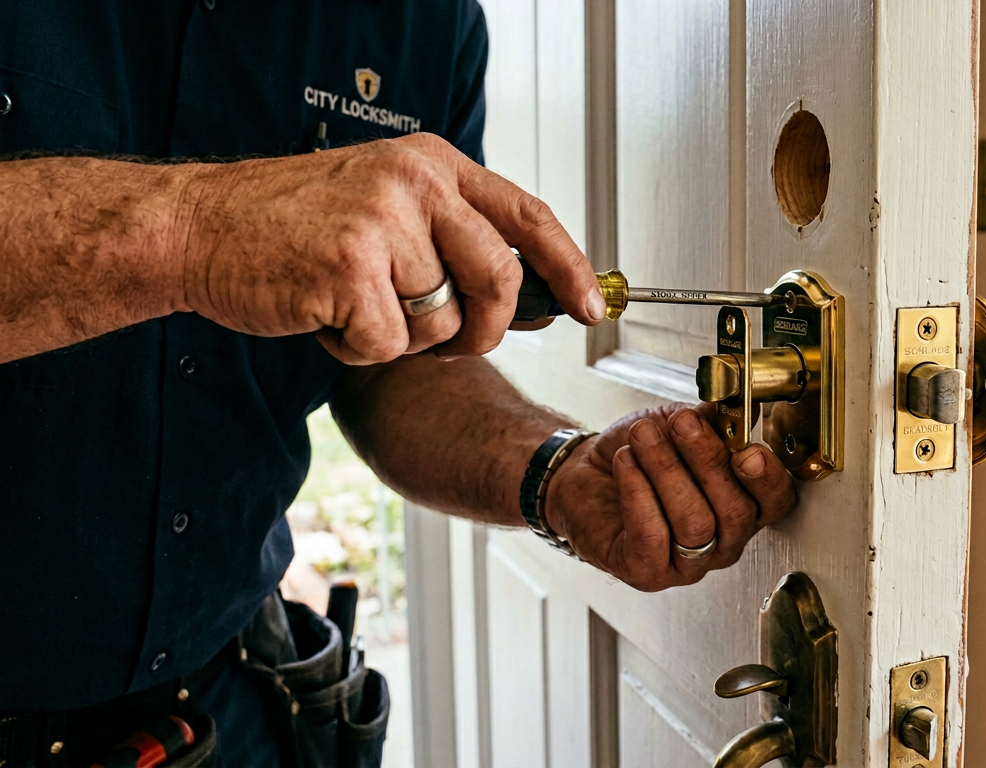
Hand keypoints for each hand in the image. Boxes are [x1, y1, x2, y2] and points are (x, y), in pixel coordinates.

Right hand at [178, 133, 602, 363]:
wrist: (198, 228)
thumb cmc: (291, 226)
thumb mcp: (386, 207)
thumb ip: (456, 240)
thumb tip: (534, 299)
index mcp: (431, 163)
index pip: (528, 214)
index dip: (569, 266)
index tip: (590, 308)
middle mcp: (414, 183)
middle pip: (498, 277)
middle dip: (484, 327)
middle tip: (449, 339)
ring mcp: (381, 222)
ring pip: (442, 320)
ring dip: (401, 335)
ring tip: (352, 303)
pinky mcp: (348, 268)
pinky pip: (389, 345)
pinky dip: (357, 349)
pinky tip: (323, 315)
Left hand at [544, 403, 797, 591]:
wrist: (584, 476)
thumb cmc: (637, 456)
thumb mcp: (678, 426)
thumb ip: (713, 419)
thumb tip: (739, 404)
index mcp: (743, 506)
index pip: (775, 502)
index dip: (767, 479)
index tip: (747, 449)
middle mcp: (723, 541)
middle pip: (735, 512)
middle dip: (708, 462)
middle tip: (681, 424)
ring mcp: (688, 564)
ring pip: (694, 524)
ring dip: (666, 471)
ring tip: (642, 437)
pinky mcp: (647, 572)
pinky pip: (651, 536)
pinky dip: (638, 493)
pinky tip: (626, 463)